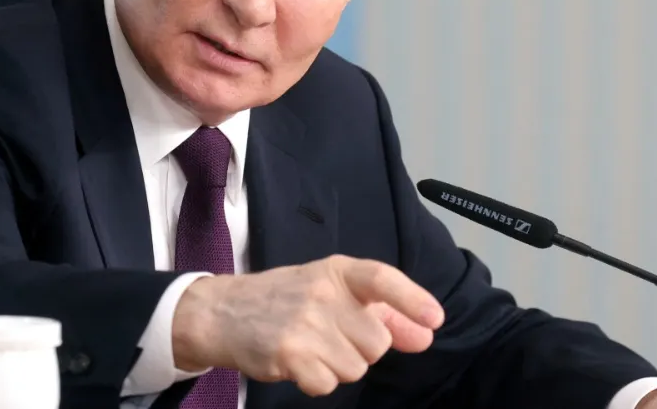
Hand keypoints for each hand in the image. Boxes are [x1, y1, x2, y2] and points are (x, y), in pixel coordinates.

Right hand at [171, 254, 444, 396]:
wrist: (221, 312)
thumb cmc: (282, 300)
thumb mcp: (330, 293)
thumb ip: (380, 313)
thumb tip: (424, 335)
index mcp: (337, 271)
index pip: (382, 279)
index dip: (412, 299)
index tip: (434, 319)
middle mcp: (323, 292)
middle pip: (377, 342)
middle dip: (360, 350)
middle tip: (329, 337)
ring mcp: (305, 322)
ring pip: (355, 368)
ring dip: (336, 367)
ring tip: (309, 348)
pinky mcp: (289, 353)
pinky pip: (328, 385)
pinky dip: (315, 382)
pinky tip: (297, 364)